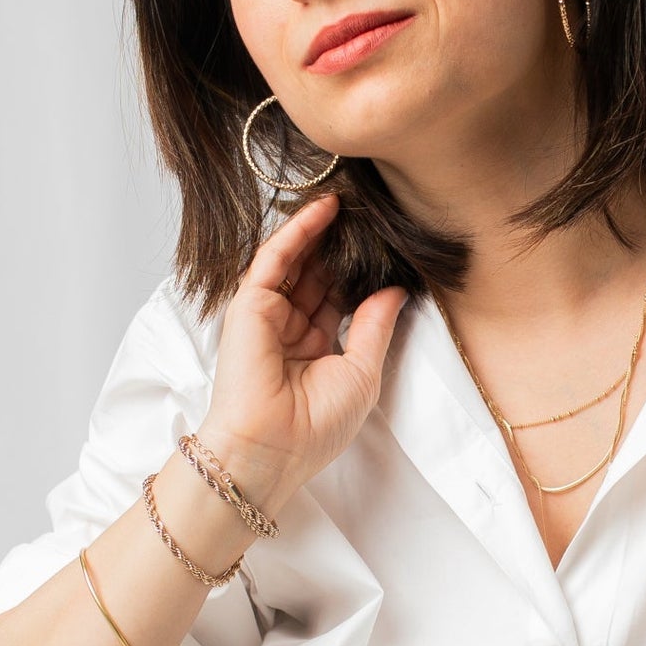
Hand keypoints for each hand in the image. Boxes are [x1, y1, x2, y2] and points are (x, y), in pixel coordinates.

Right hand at [198, 190, 405, 515]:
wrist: (272, 447)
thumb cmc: (315, 425)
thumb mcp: (362, 372)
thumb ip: (375, 325)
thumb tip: (396, 289)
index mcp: (315, 349)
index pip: (339, 298)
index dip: (360, 272)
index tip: (386, 245)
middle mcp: (291, 329)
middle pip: (319, 274)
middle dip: (342, 245)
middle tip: (369, 210)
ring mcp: (268, 315)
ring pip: (298, 261)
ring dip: (322, 230)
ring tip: (352, 198)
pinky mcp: (250, 304)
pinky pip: (276, 258)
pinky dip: (298, 231)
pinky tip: (324, 208)